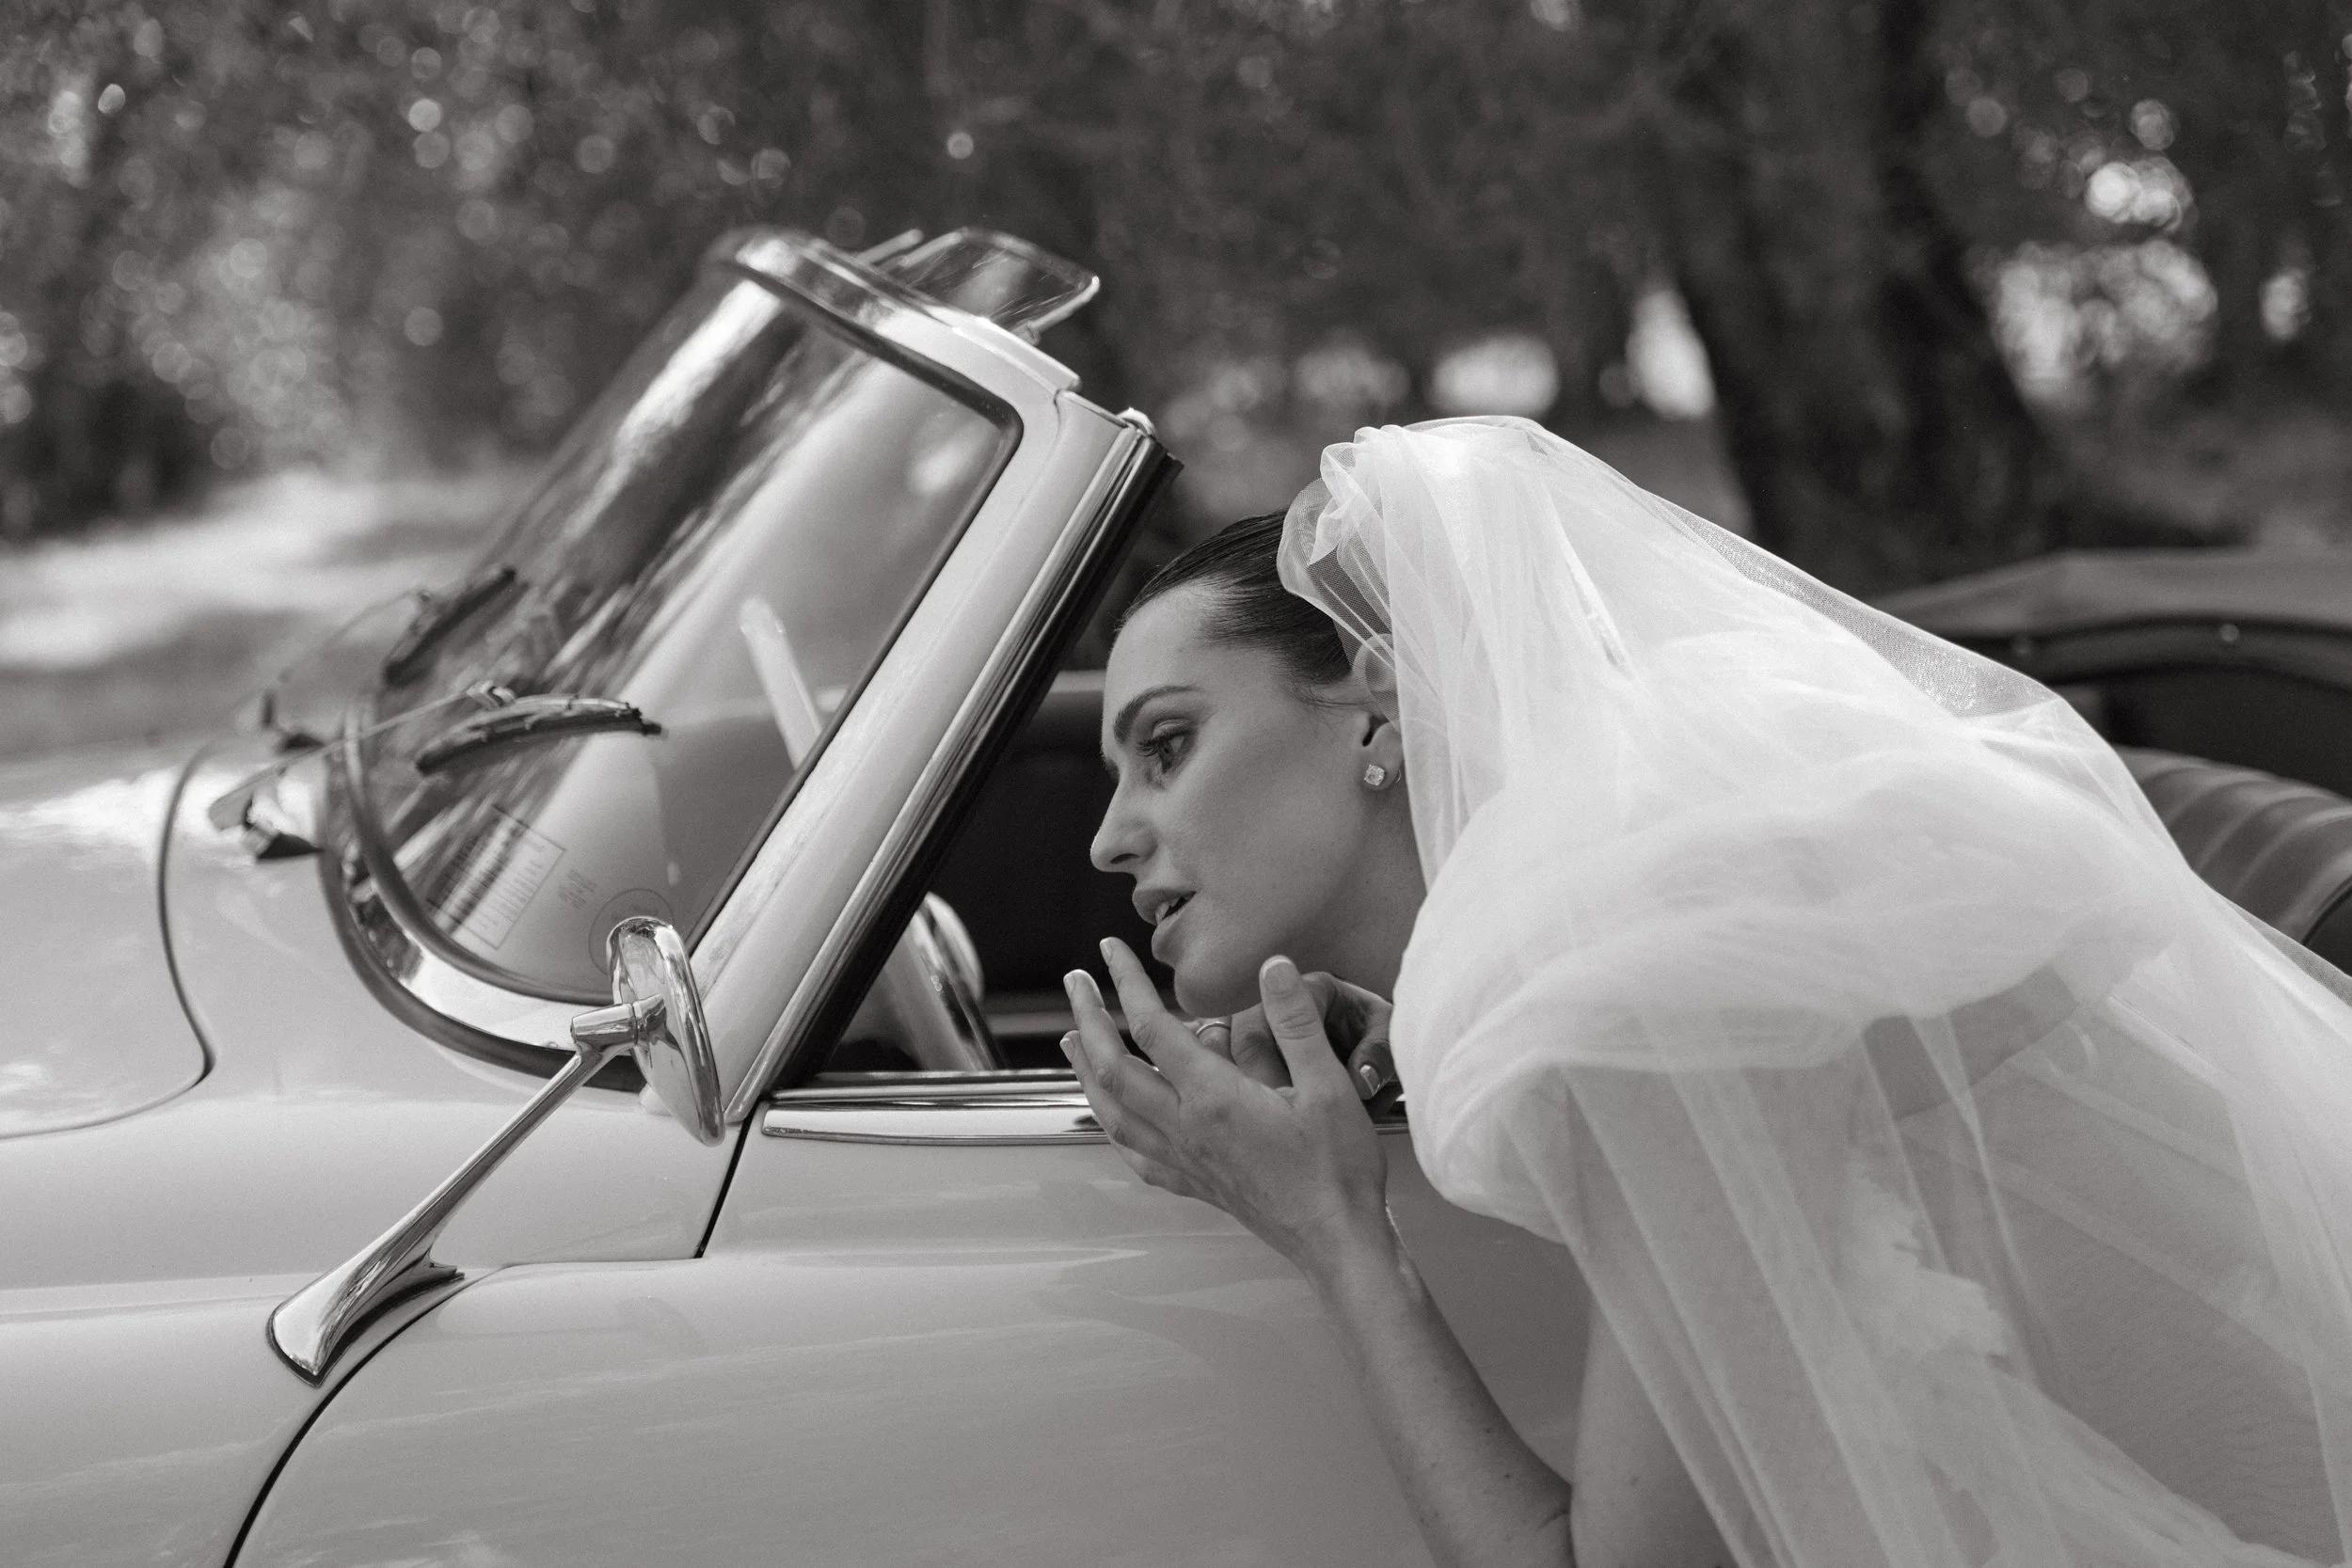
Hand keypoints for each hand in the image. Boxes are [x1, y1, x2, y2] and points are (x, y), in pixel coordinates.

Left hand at [1062, 939, 1390, 1276]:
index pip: (1151, 1028)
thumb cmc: (1337, 1169)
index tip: (1111, 951)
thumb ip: (1297, 1022)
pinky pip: (1133, 1153)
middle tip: (1076, 983)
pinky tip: (1110, 1118)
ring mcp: (1184, 1159)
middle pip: (1112, 1068)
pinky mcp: (1192, 1183)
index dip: (1125, 983)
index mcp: (1213, 1098)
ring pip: (1111, 1111)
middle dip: (1087, 1019)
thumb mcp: (1330, 1086)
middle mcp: (1186, 1129)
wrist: (1335, 1240)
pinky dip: (1111, 1125)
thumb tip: (1273, 966)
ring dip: (1084, 1071)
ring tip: (1070, 1041)